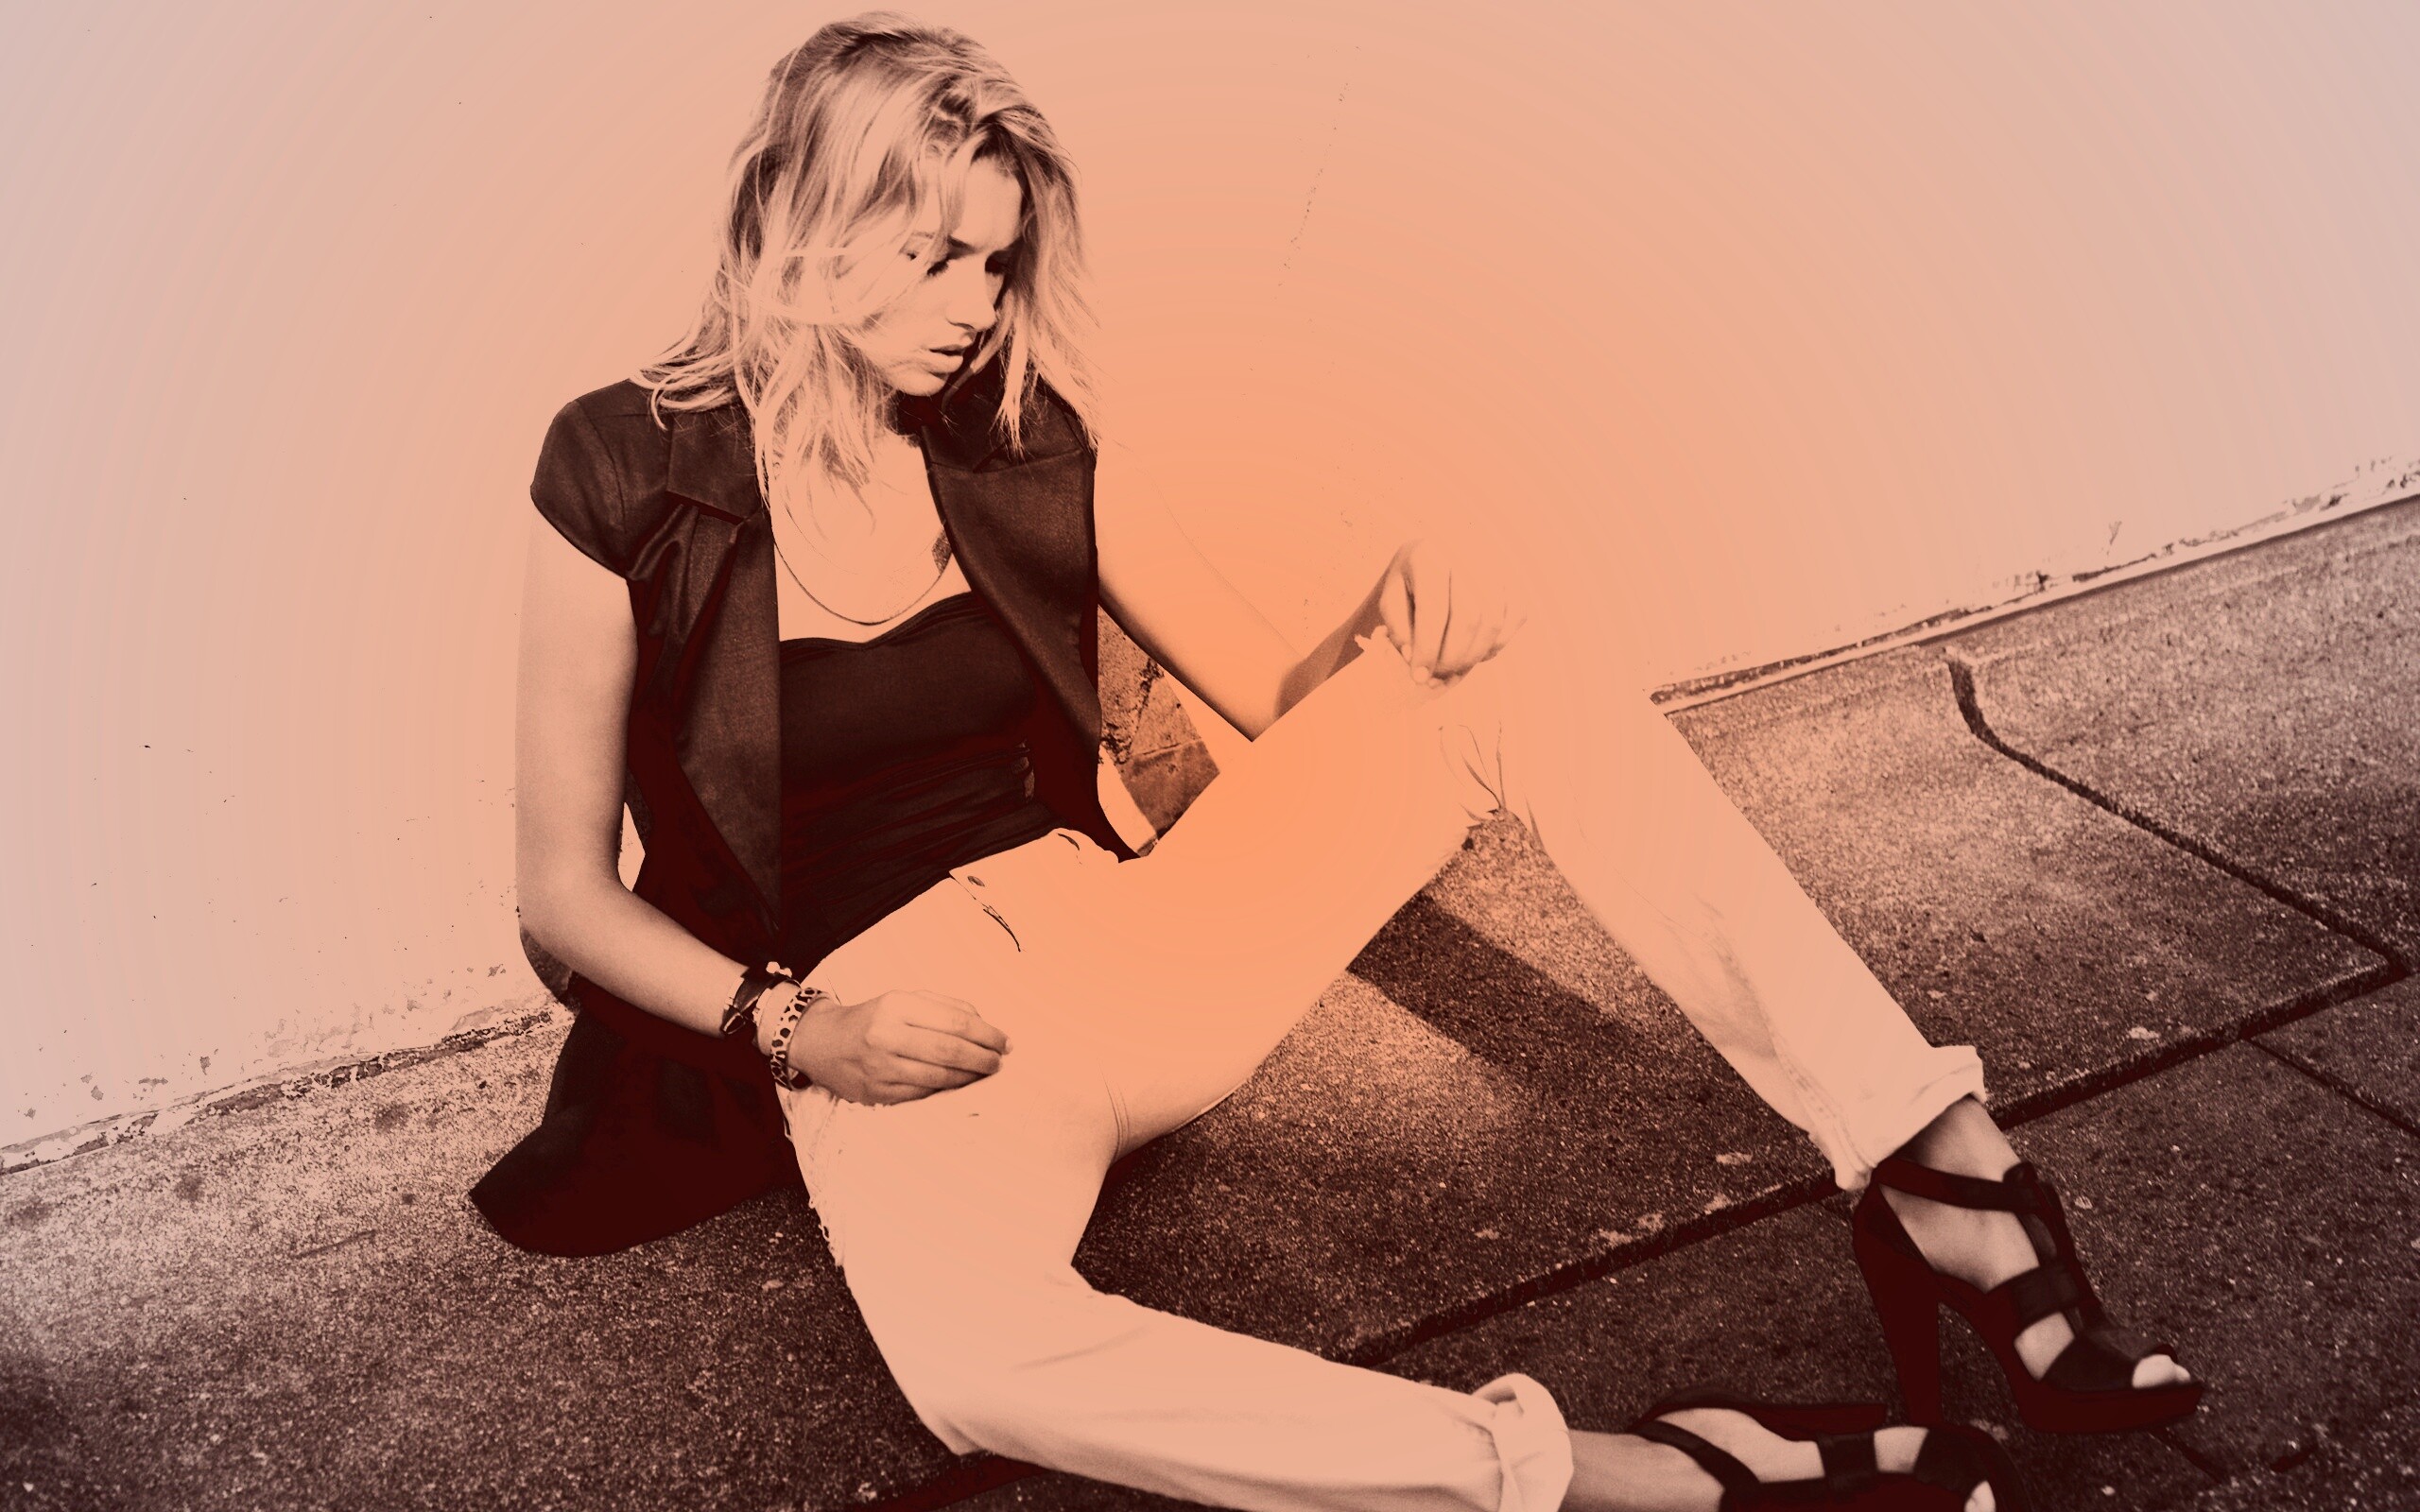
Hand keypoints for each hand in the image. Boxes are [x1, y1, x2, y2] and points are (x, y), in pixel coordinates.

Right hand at [770, 984, 1009, 1104]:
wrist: (822, 1042)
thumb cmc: (873, 1018)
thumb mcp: (904, 999)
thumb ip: (944, 1006)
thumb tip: (983, 1022)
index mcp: (896, 1005)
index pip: (955, 1021)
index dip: (986, 1034)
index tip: (1004, 1041)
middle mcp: (886, 1035)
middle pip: (950, 1050)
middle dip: (983, 1058)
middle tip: (999, 1061)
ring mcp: (880, 1067)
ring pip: (938, 1076)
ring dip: (969, 1077)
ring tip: (985, 1072)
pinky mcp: (876, 1092)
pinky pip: (922, 1093)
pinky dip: (946, 1089)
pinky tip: (959, 1083)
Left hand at [1373, 537, 1527, 686]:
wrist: (1436, 553)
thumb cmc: (1410, 583)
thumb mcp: (1392, 600)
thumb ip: (1399, 629)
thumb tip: (1416, 658)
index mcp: (1428, 556)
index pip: (1433, 610)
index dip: (1427, 649)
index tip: (1418, 677)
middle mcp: (1466, 553)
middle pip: (1468, 618)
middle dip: (1453, 657)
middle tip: (1437, 677)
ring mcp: (1494, 564)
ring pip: (1494, 621)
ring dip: (1474, 655)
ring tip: (1454, 670)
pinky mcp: (1512, 577)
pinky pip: (1516, 616)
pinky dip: (1498, 642)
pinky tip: (1476, 652)